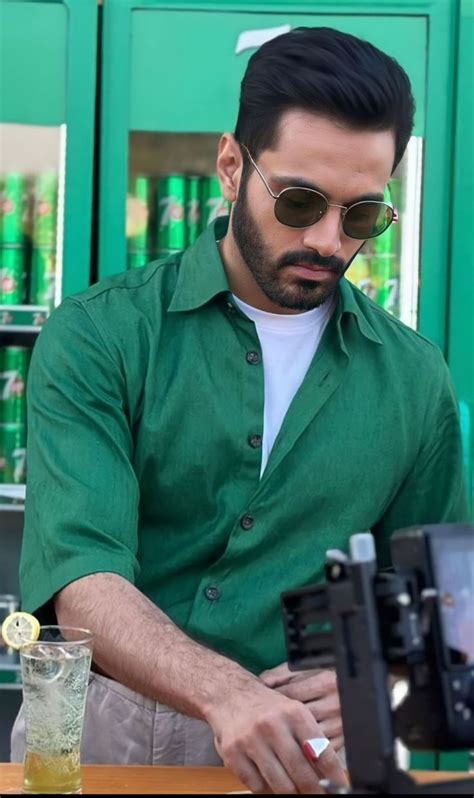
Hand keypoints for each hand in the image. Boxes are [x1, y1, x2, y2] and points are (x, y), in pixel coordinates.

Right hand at [206, 676, 347, 793]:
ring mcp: (251, 740)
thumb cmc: (266, 708)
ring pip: (280, 784)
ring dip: (291, 793)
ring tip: (296, 791)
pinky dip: (267, 790)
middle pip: (301, 773)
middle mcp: (273, 725)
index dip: (333, 776)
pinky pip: (257, 786)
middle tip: (318, 794)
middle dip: (314, 790)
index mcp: (294, 713)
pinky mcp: (233, 754)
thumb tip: (328, 773)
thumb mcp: (292, 713)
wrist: (229, 694)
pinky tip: (271, 782)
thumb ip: (310, 739)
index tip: (339, 787)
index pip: (322, 752)